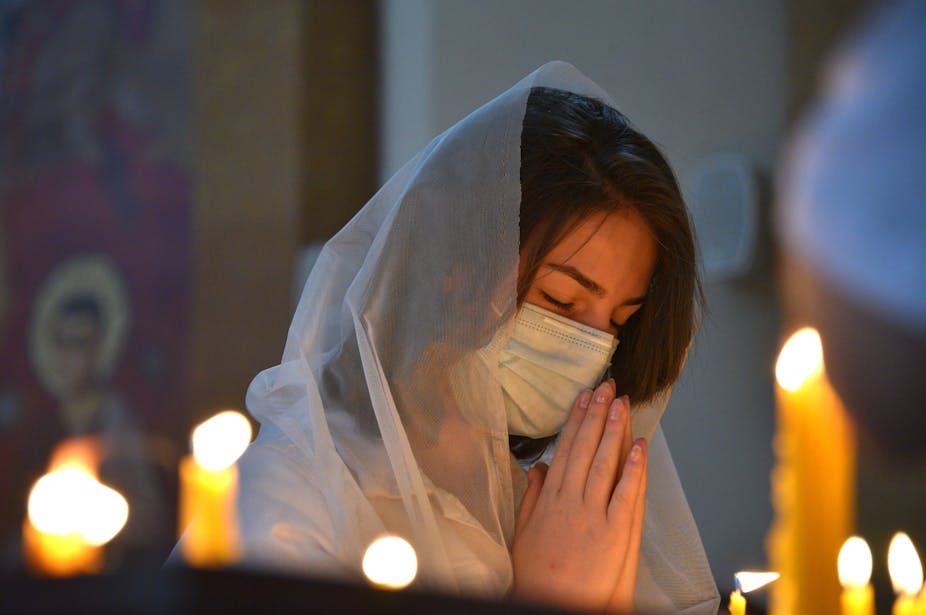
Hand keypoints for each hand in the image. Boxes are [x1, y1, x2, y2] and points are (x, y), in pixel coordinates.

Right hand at [511, 379, 647, 613]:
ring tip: (622, 403)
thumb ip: (532, 498)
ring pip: (605, 463)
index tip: (584, 396)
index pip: (565, 449)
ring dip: (615, 430)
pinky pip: (626, 494)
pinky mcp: (615, 533)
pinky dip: (634, 468)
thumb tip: (538, 468)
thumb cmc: (538, 576)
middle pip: (586, 449)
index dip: (577, 420)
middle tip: (607, 387)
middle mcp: (571, 501)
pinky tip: (639, 446)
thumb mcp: (524, 533)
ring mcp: (594, 516)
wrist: (554, 607)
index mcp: (550, 499)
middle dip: (597, 414)